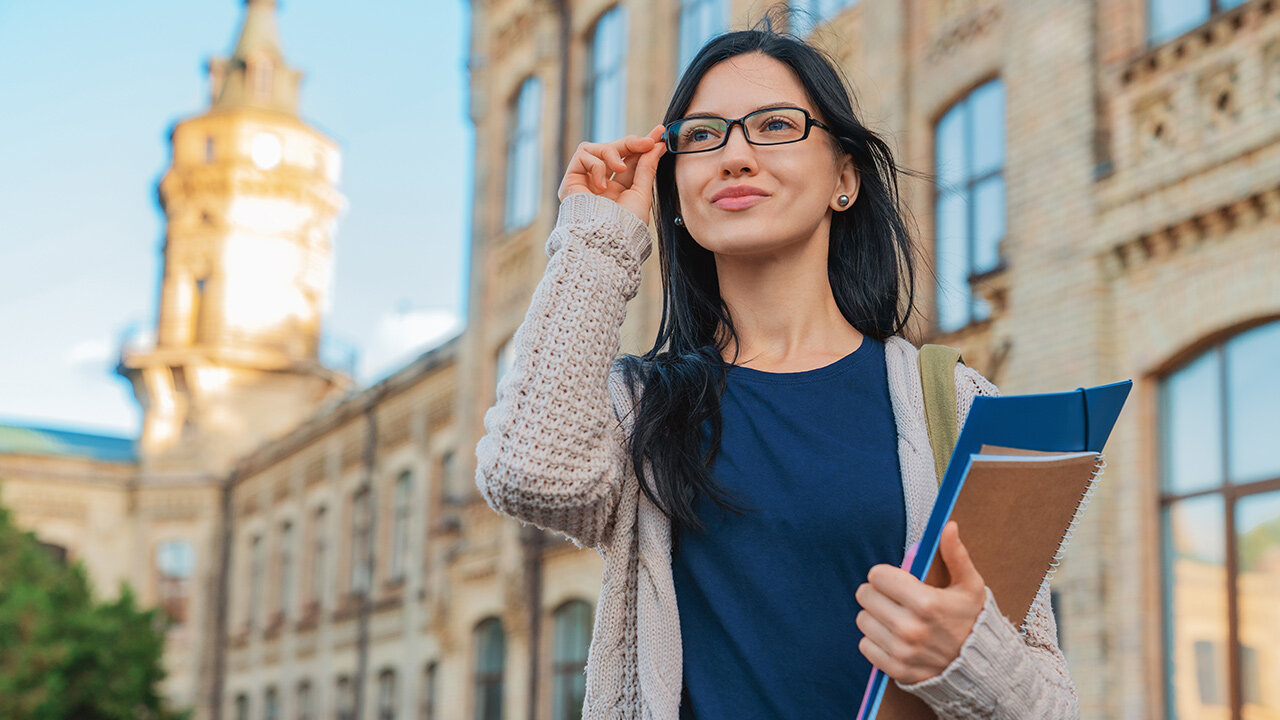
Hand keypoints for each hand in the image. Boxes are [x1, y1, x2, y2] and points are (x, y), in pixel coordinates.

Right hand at [557, 124, 666, 223]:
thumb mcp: (641, 192)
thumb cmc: (625, 224)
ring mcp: (585, 181)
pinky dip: (595, 165)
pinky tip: (601, 185)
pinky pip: (582, 155)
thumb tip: (657, 145)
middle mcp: (600, 183)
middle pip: (613, 149)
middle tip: (646, 143)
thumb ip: (647, 167)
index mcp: (618, 189)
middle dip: (630, 143)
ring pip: (596, 148)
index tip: (658, 133)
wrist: (607, 239)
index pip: (629, 159)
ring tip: (619, 169)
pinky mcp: (571, 180)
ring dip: (611, 153)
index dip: (642, 145)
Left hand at [854, 521, 986, 684]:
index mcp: (926, 603)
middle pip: (865, 596)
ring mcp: (902, 651)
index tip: (895, 579)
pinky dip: (875, 640)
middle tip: (892, 597)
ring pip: (863, 620)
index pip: (878, 576)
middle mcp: (910, 628)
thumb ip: (956, 555)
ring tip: (894, 616)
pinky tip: (893, 637)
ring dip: (874, 616)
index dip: (885, 574)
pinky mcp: (896, 670)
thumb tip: (948, 526)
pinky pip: (865, 646)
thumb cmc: (973, 620)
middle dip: (876, 592)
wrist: (982, 667)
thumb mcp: (970, 586)